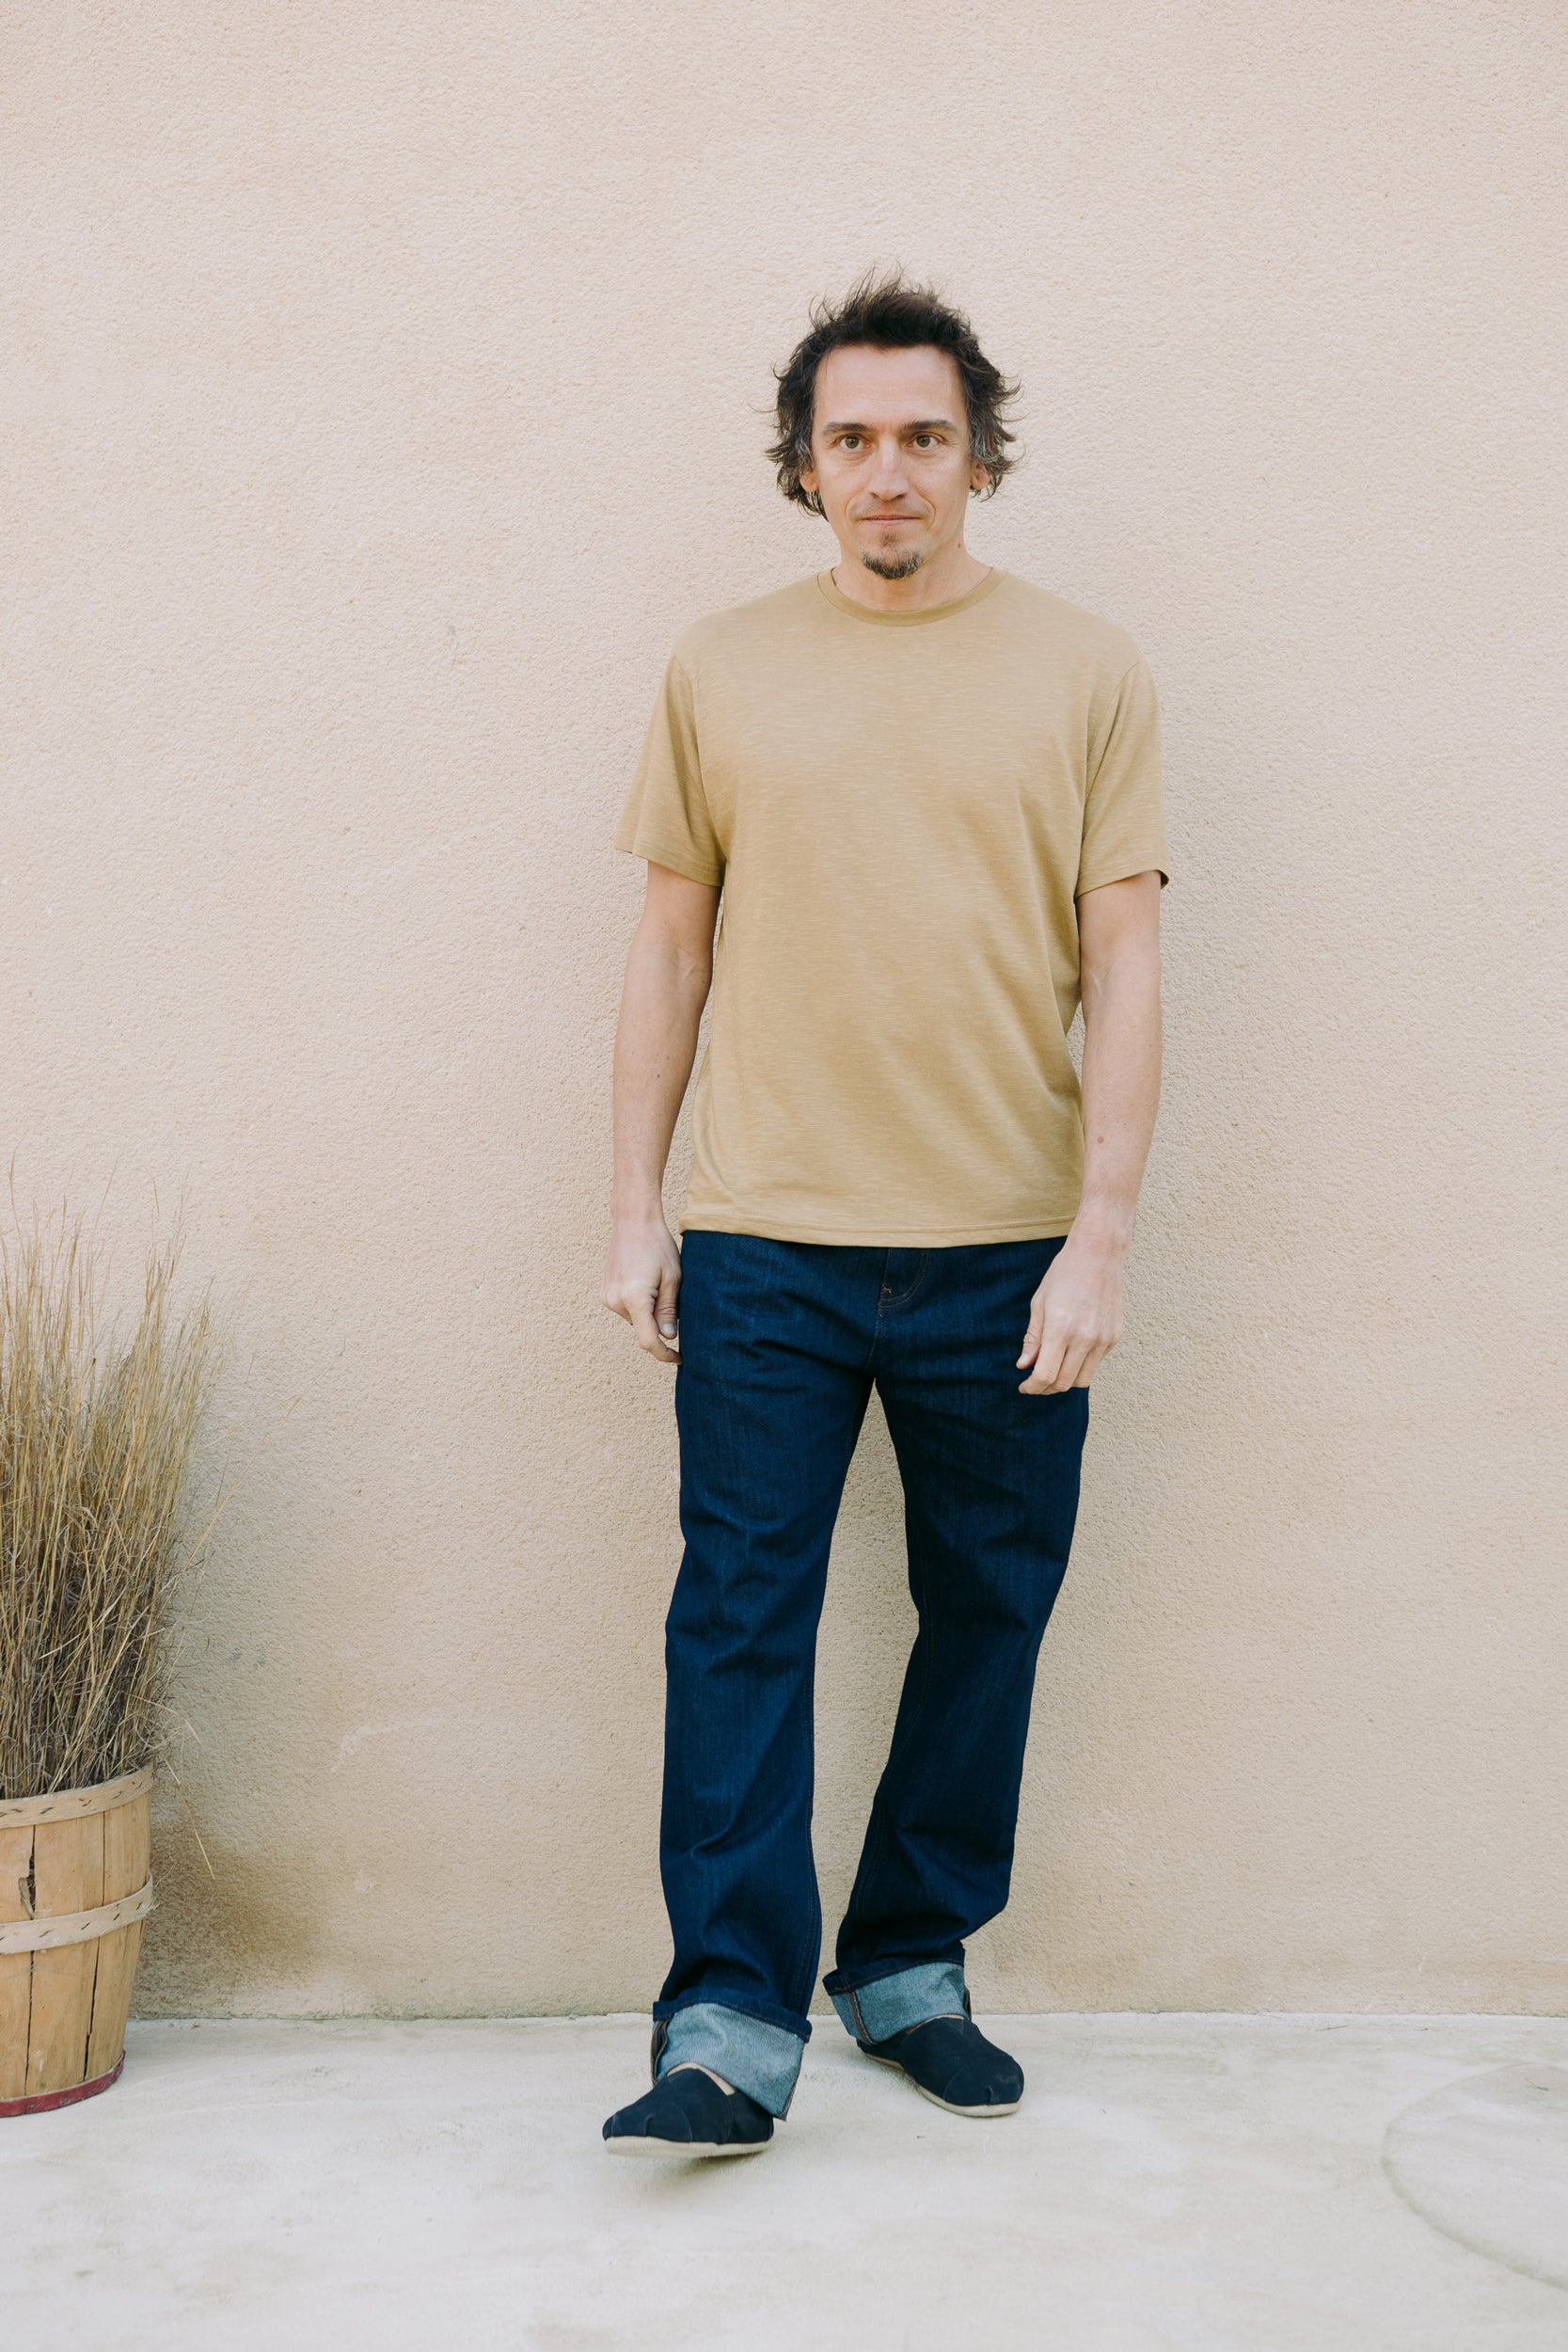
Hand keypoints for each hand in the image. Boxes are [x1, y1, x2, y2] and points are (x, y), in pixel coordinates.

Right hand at [602, 1217, 682, 1362]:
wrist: (633, 1221)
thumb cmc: (657, 1245)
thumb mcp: (673, 1279)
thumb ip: (669, 1311)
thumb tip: (668, 1337)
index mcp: (634, 1299)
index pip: (648, 1341)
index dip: (665, 1354)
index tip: (679, 1358)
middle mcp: (616, 1302)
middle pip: (642, 1329)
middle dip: (660, 1324)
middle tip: (673, 1297)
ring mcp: (607, 1298)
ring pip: (635, 1320)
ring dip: (649, 1313)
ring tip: (658, 1284)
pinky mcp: (604, 1293)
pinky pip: (626, 1309)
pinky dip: (639, 1305)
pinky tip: (646, 1283)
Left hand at [1017, 1226, 1125, 1393]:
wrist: (1098, 1254)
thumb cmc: (1063, 1275)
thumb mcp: (1039, 1304)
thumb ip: (1032, 1338)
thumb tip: (1024, 1365)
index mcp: (1060, 1329)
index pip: (1045, 1375)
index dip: (1032, 1387)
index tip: (1024, 1387)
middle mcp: (1084, 1338)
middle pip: (1064, 1383)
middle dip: (1046, 1388)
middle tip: (1036, 1382)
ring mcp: (1103, 1339)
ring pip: (1083, 1380)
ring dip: (1066, 1381)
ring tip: (1054, 1369)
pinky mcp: (1114, 1337)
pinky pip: (1096, 1363)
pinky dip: (1082, 1365)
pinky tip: (1072, 1351)